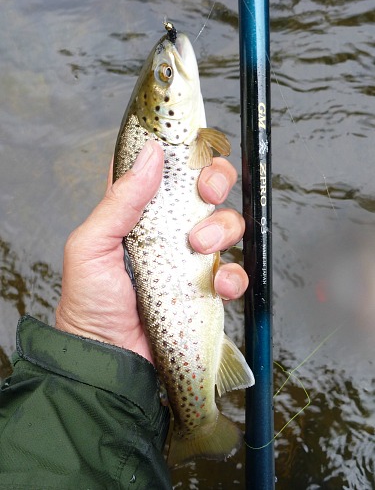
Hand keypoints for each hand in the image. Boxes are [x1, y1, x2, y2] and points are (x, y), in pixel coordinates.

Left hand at [56, 140, 247, 362]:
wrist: (110, 359)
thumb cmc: (90, 304)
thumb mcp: (91, 246)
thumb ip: (120, 200)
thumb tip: (151, 154)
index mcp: (137, 213)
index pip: (165, 169)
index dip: (182, 152)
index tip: (190, 148)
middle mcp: (168, 230)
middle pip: (205, 188)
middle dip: (215, 180)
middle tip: (206, 193)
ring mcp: (190, 258)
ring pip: (227, 223)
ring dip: (222, 228)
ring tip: (199, 249)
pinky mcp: (207, 287)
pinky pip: (235, 271)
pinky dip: (232, 276)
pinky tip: (215, 285)